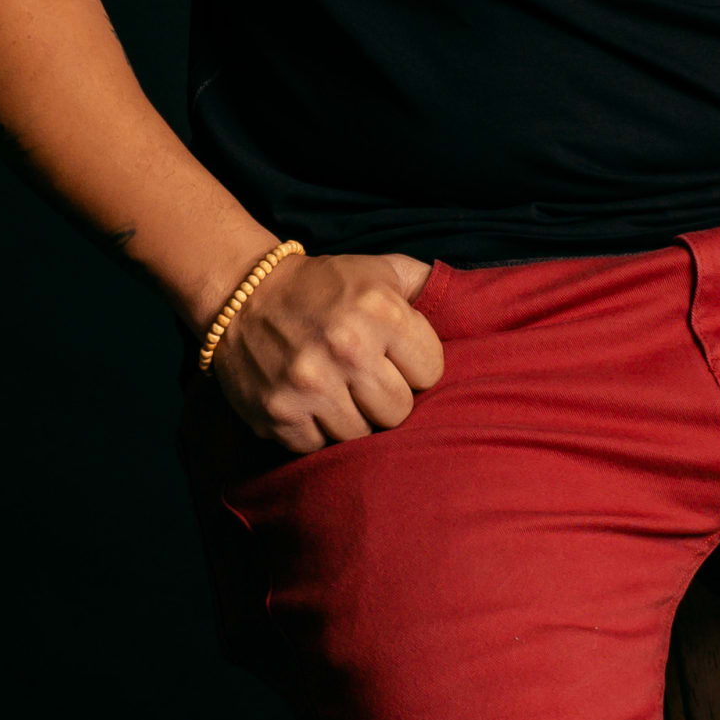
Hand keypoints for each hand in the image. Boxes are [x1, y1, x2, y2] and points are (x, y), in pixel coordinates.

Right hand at [217, 249, 442, 453]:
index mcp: (380, 310)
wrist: (242, 295)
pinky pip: (319, 448)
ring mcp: (310, 384)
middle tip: (363, 380)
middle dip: (385, 398)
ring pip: (362, 436)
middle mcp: (346, 347)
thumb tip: (476, 302)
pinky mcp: (279, 415)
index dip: (414, 368)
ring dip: (352, 419)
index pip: (431, 373)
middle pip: (399, 412)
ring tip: (337, 392)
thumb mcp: (380, 270)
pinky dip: (316, 432)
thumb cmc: (323, 287)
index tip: (393, 358)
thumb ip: (428, 284)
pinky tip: (310, 405)